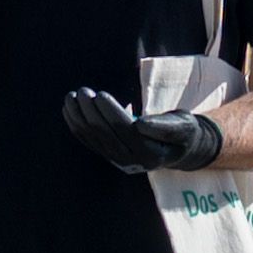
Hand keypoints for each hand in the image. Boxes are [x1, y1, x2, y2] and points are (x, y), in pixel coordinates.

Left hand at [60, 87, 224, 173]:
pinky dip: (75, 124)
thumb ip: (165, 126)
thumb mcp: (184, 126)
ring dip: (79, 117)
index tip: (100, 94)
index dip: (110, 112)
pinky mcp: (109, 155)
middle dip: (90, 111)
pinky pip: (88, 140)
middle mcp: (131, 161)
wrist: (178, 149)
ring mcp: (118, 160)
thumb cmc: (182, 132)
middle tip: (83, 91)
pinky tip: (68, 108)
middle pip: (105, 134)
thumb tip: (140, 124)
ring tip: (72, 96)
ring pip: (93, 138)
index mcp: (150, 153)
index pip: (124, 130)